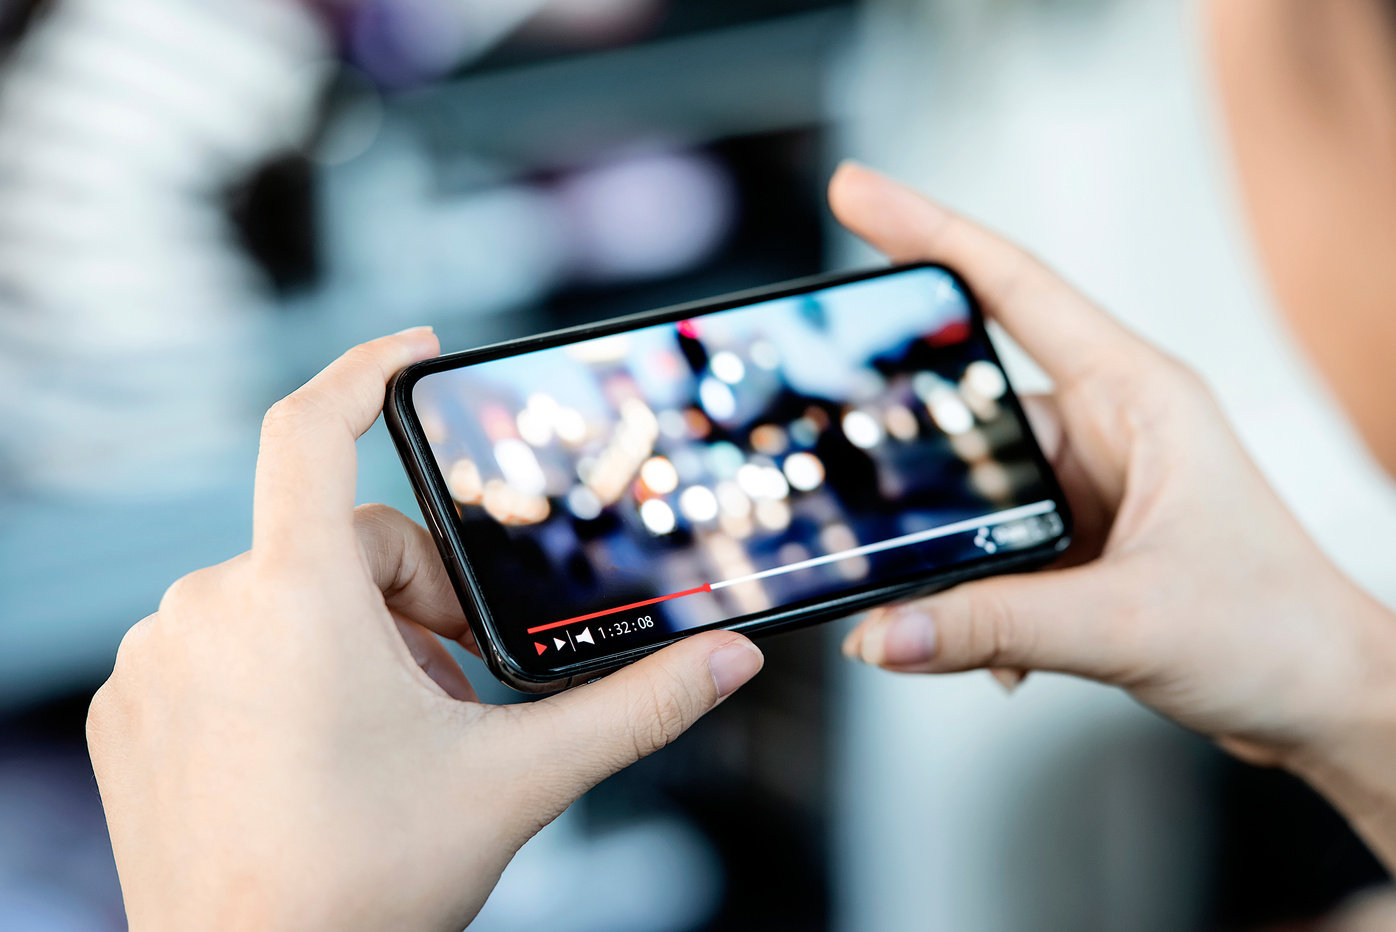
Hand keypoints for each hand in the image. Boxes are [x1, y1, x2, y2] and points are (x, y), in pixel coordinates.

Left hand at [86, 330, 763, 931]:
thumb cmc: (362, 887)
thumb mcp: (516, 778)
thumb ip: (633, 706)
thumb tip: (726, 660)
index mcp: (297, 599)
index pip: (312, 427)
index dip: (367, 367)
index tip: (416, 350)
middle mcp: (207, 609)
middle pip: (341, 541)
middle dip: (412, 599)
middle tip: (450, 690)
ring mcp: (156, 659)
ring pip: (281, 592)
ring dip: (347, 638)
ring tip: (385, 732)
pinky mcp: (130, 705)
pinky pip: (221, 641)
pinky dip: (278, 669)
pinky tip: (312, 749)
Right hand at [829, 163, 1395, 862]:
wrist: (1321, 700)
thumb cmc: (1277, 631)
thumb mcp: (1127, 623)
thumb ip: (995, 625)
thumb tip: (887, 628)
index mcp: (1138, 396)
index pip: (1015, 290)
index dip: (928, 233)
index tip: (857, 194)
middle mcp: (1110, 427)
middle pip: (975, 401)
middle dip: (917, 448)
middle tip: (857, 476)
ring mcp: (1091, 481)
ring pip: (976, 485)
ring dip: (953, 546)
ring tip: (937, 595)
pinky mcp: (1077, 534)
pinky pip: (991, 540)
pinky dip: (973, 588)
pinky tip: (987, 638)